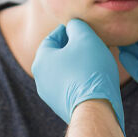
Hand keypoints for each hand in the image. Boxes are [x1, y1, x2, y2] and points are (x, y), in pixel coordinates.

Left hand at [33, 19, 124, 135]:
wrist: (95, 110)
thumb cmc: (90, 71)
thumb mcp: (85, 38)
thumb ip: (77, 26)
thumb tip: (74, 26)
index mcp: (41, 59)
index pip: (54, 37)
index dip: (71, 30)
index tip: (86, 31)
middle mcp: (41, 78)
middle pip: (59, 55)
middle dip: (76, 49)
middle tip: (93, 46)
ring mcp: (50, 96)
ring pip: (66, 72)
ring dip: (79, 66)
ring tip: (97, 63)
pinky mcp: (62, 107)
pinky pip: (72, 87)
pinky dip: (81, 81)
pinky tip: (95, 80)